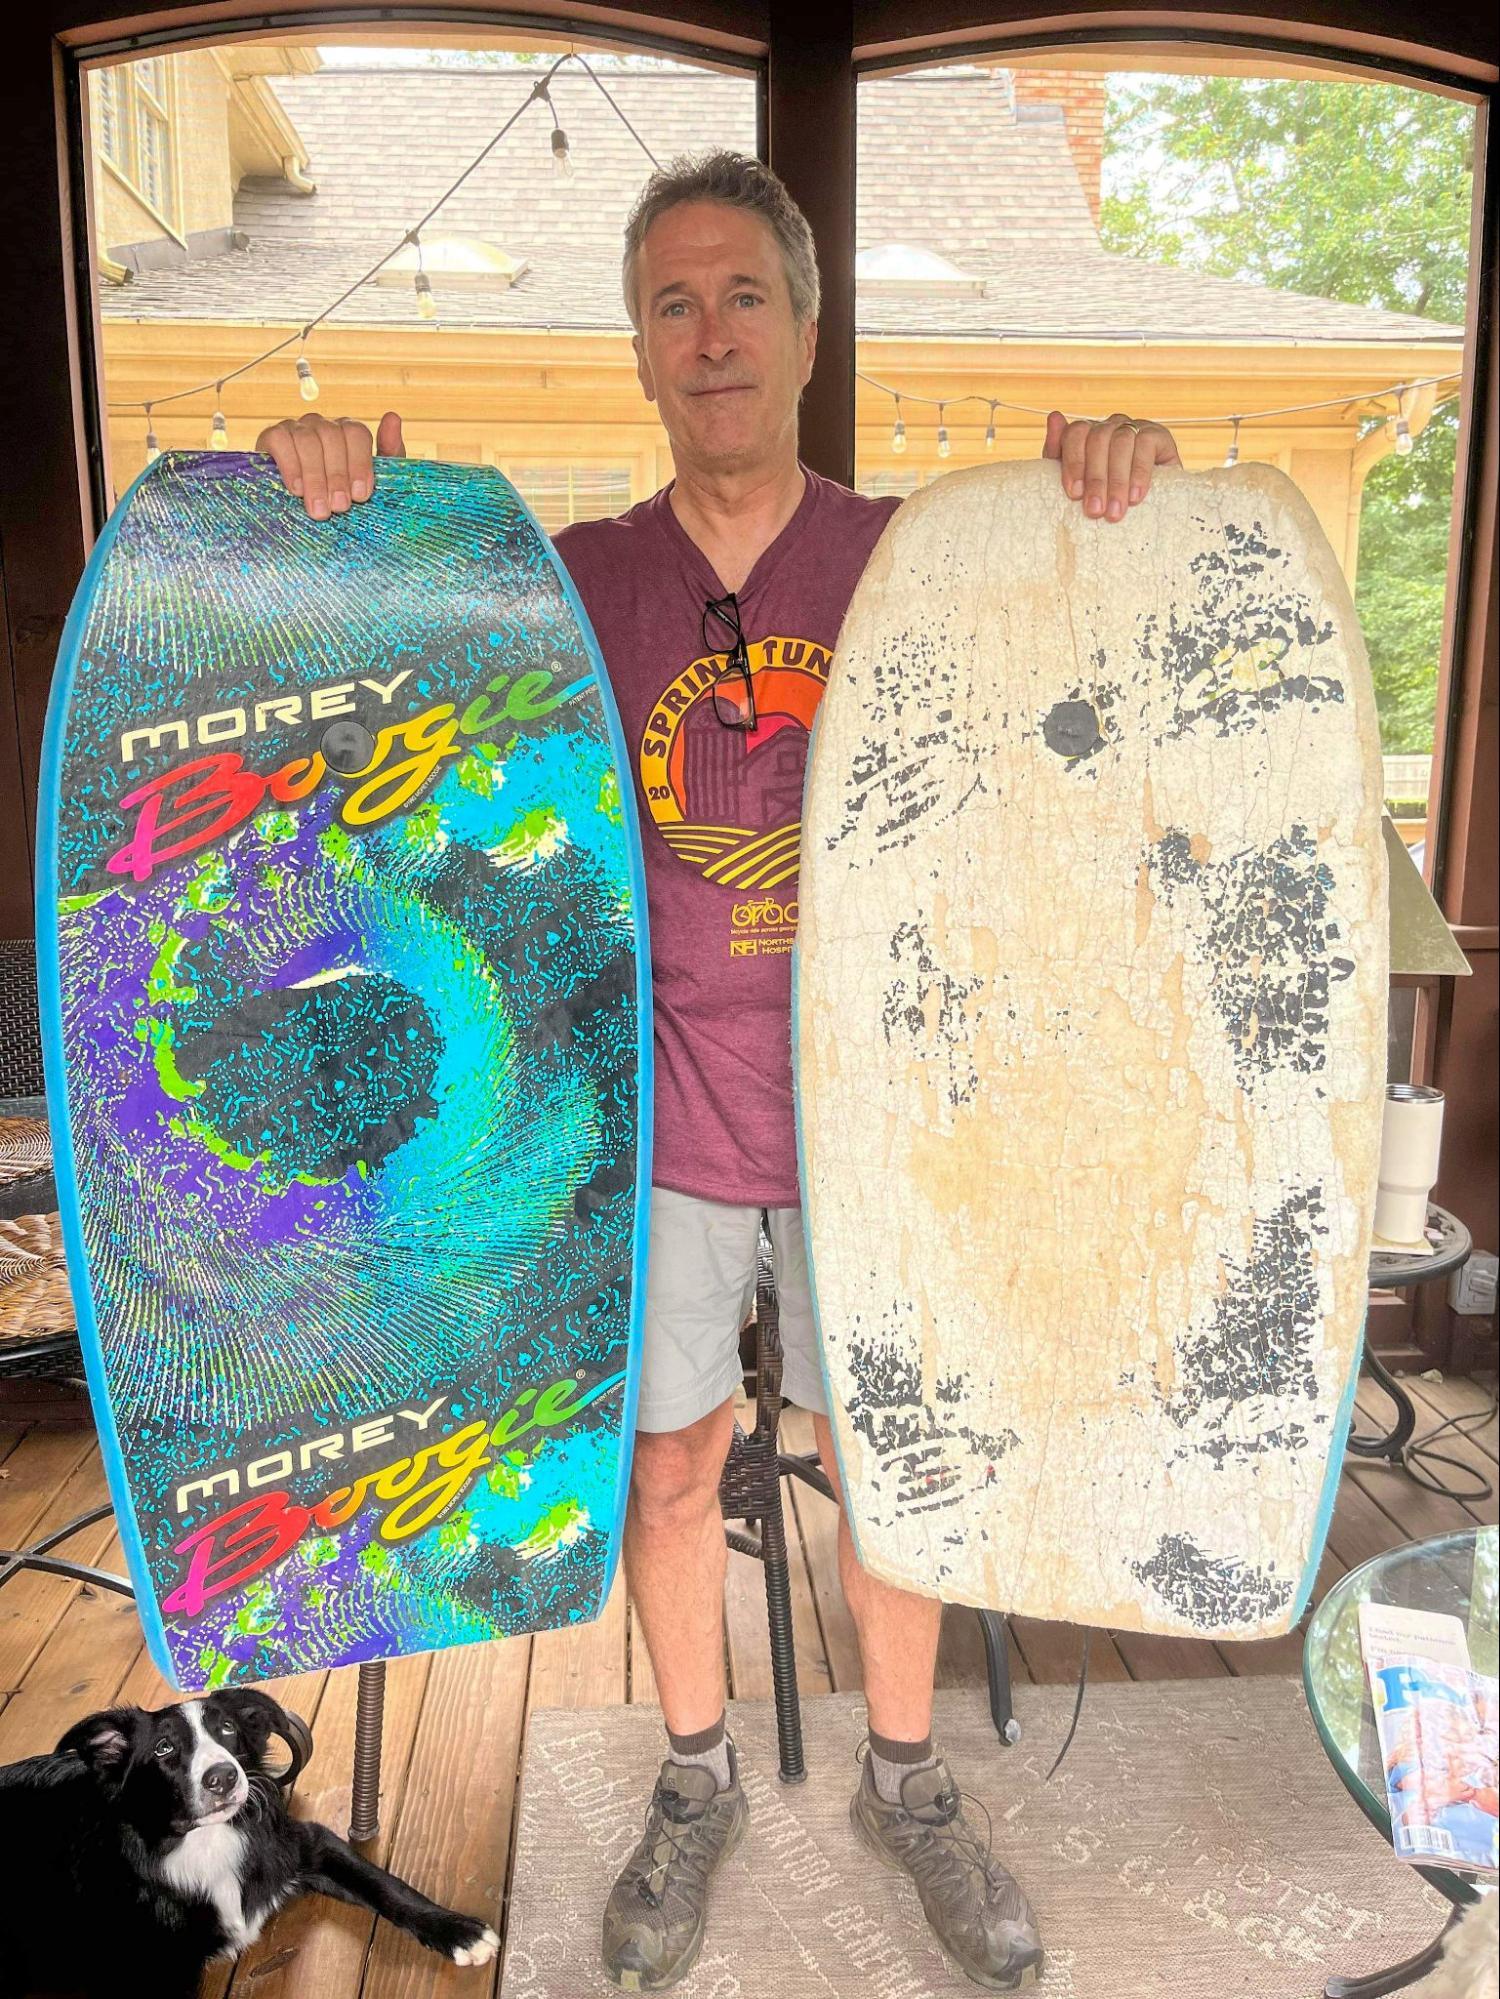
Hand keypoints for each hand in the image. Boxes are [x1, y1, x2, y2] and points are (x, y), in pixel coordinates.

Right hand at [253, 411, 405, 518]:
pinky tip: (296, 489)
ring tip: (319, 508)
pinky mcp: (272, 437)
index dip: (360, 464)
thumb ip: (389, 452)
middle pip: (331, 436)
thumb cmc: (343, 497)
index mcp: (348, 432)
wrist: (306, 517)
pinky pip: (280, 440)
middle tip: (339, 507)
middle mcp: (322, 425)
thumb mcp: (373, 482)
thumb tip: (393, 417)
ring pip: (307, 440)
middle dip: (337, 475)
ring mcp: (296, 428)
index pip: (356, 433)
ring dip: (315, 477)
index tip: (361, 495)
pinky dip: (289, 465)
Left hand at [1044, 410, 1181, 521]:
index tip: (1074, 494)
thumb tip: (1054, 416)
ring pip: (1121, 443)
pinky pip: (1146, 446)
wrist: (1147, 510)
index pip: (1076, 433)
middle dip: (1095, 479)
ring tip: (1115, 511)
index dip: (1074, 462)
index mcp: (1088, 433)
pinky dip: (1139, 473)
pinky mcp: (1158, 435)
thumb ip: (1058, 453)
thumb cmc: (1104, 497)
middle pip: (1098, 439)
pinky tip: (1135, 496)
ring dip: (1117, 480)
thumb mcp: (1076, 483)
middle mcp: (1110, 425)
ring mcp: (1135, 427)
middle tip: (1095, 511)